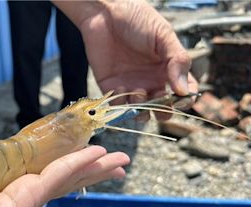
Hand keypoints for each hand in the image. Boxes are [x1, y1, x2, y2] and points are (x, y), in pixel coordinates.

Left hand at [0, 140, 129, 206]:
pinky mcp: (25, 200)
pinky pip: (54, 179)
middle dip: (88, 169)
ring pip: (65, 178)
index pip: (36, 170)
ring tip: (120, 161)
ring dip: (92, 168)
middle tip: (113, 161)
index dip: (57, 161)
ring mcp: (24, 198)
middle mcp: (17, 193)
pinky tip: (96, 156)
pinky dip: (76, 166)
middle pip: (59, 177)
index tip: (75, 150)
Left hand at [54, 0, 198, 119]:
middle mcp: (151, 81)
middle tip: (158, 100)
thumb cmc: (137, 19)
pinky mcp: (110, 87)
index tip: (182, 99)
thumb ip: (177, 61)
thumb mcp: (164, 36)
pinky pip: (118, 105)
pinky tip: (121, 86)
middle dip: (162, 111)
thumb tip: (184, 90)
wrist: (105, 12)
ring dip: (141, 109)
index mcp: (167, 69)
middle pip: (161, 108)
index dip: (185, 100)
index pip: (182, 92)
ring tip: (138, 93)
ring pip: (140, 111)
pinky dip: (121, 103)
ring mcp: (131, 85)